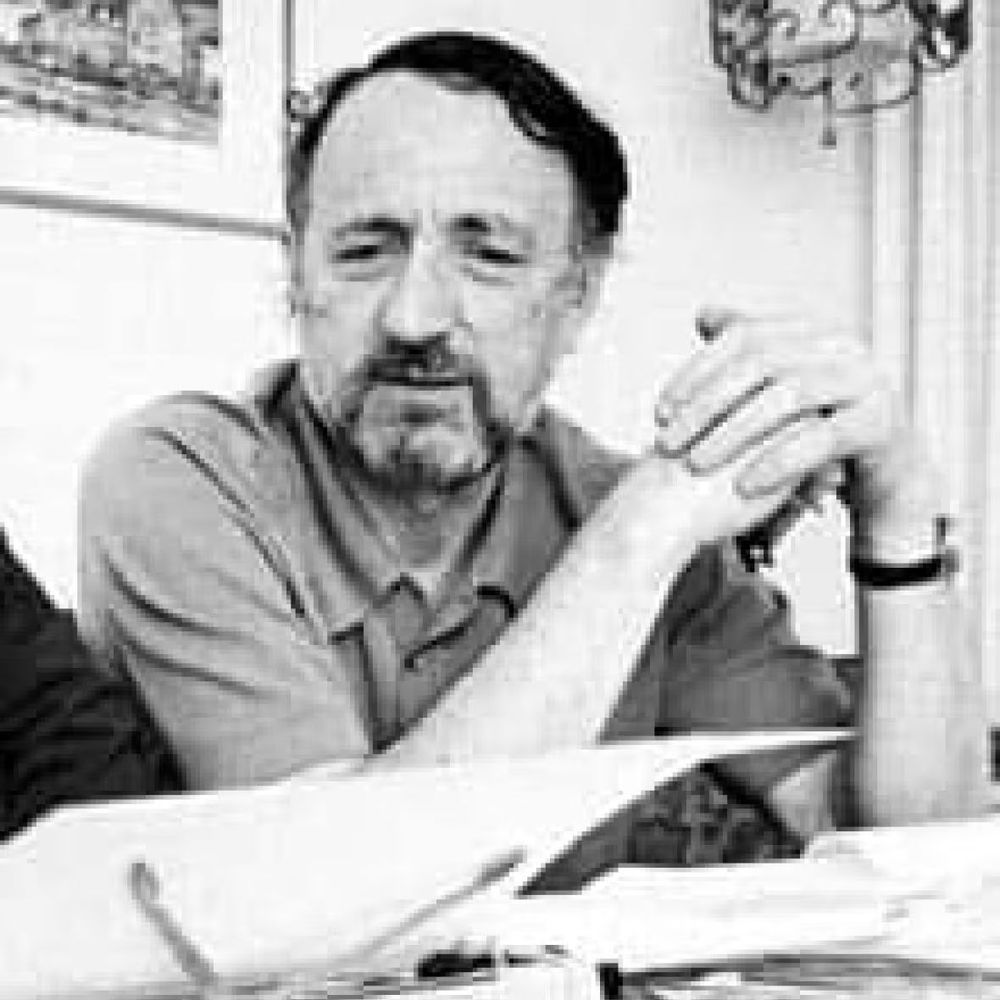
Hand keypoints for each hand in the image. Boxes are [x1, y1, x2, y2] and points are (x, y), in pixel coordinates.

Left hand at [653, 311, 932, 546]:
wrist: (884, 471)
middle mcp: (840, 344)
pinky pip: (823, 438)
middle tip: (667, 443)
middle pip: (760, 363)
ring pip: (789, 396)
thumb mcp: (780, 390)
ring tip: (697, 465)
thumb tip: (704, 313)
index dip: (696, 371)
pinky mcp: (879, 423)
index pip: (742, 336)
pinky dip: (778, 461)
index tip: (659, 412)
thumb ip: (746, 355)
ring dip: (733, 433)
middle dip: (706, 405)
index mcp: (810, 330)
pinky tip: (743, 485)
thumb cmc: (821, 426)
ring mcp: (865, 380)